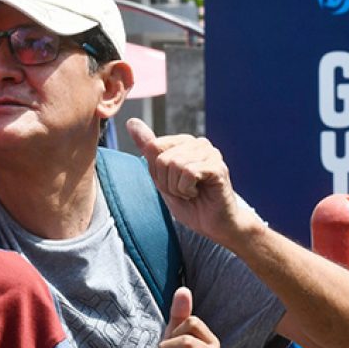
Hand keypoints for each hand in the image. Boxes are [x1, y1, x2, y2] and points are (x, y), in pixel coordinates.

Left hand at [126, 118, 252, 245]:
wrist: (214, 226)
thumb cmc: (190, 203)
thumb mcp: (161, 177)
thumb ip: (148, 149)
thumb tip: (131, 121)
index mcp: (183, 142)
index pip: (152, 147)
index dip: (156, 173)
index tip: (172, 183)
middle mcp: (198, 142)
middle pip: (161, 158)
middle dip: (166, 182)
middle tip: (183, 191)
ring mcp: (210, 153)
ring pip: (174, 164)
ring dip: (177, 188)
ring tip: (191, 193)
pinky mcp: (217, 166)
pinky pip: (188, 173)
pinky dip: (186, 189)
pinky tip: (198, 193)